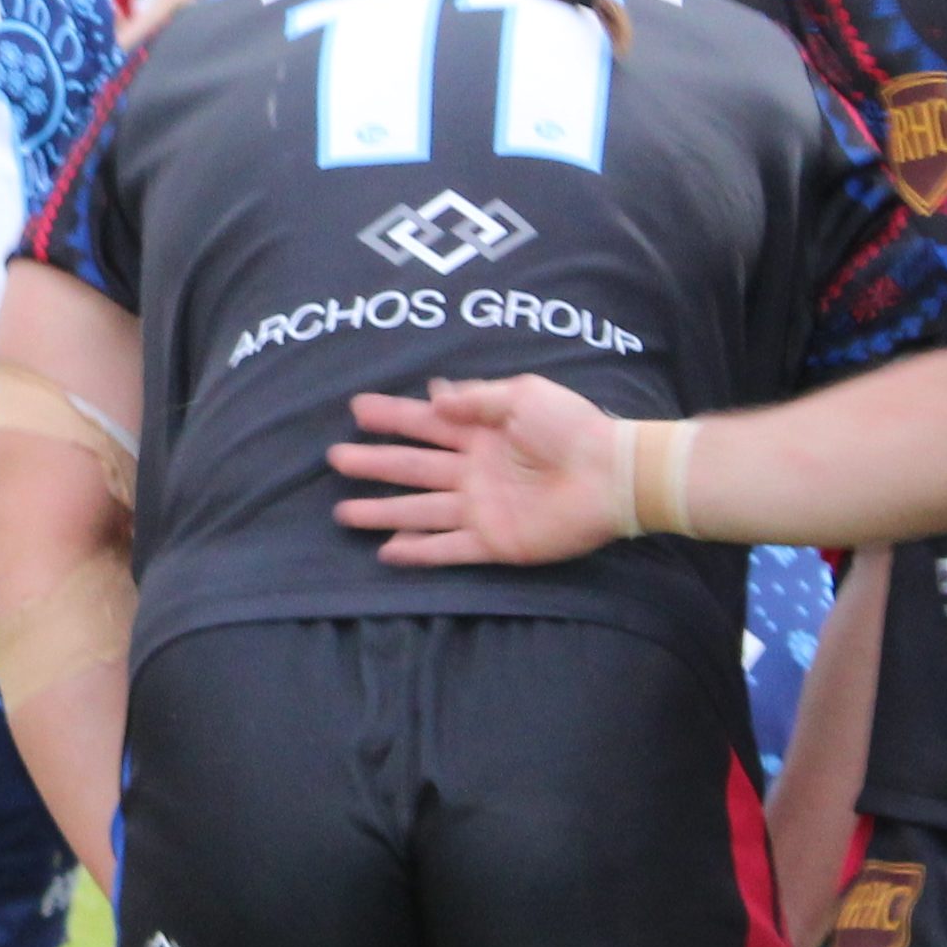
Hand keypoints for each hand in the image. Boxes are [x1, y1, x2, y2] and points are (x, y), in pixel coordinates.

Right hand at [329, 374, 630, 565]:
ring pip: (420, 511)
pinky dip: (419, 552)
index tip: (357, 409)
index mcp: (482, 433)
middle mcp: (474, 471)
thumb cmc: (572, 428)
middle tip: (336, 458)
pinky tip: (388, 552)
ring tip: (344, 512)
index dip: (393, 417)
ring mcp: (481, 509)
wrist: (611, 475)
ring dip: (383, 512)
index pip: (426, 423)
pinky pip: (449, 549)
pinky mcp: (495, 542)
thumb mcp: (523, 395)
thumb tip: (432, 394)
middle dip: (375, 463)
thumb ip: (476, 399)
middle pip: (413, 467)